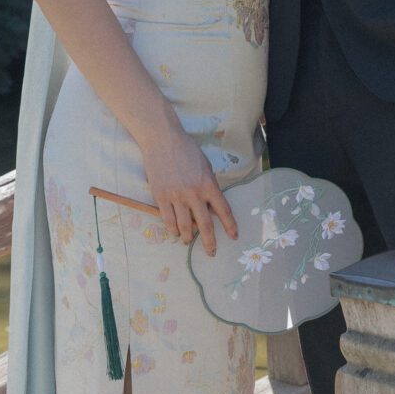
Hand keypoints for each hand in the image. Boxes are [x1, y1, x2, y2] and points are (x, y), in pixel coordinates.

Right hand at [138, 124, 238, 257]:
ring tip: (188, 241)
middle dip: (209, 242)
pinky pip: (167, 219)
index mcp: (209, 185)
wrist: (163, 140)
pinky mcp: (161, 196)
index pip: (223, 211)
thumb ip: (209, 186)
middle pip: (204, 225)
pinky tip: (174, 232)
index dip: (230, 226)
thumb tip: (211, 207)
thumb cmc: (187, 151)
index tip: (233, 236)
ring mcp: (176, 196)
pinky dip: (172, 229)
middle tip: (211, 252)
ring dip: (187, 237)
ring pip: (184, 226)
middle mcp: (194, 194)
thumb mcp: (205, 166)